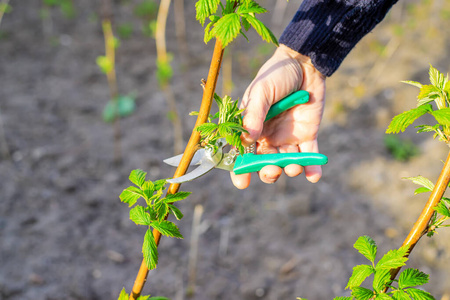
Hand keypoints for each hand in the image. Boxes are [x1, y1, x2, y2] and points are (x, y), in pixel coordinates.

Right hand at [230, 44, 325, 188]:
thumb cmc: (277, 74)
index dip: (240, 169)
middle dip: (268, 172)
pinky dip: (312, 168)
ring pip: (287, 162)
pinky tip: (314, 177)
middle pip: (265, 162)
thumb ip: (254, 115)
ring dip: (290, 169)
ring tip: (294, 166)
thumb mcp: (261, 92)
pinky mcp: (308, 134)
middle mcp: (268, 136)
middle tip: (272, 170)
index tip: (242, 181)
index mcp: (252, 127)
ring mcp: (288, 137)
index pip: (242, 153)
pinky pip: (310, 155)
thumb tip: (246, 141)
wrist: (305, 62)